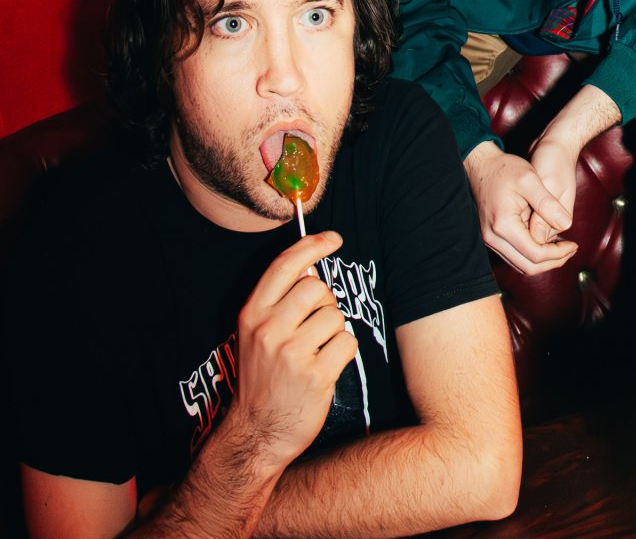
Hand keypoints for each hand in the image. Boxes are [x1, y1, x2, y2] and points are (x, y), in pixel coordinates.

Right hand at [230, 232, 359, 468]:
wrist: (257, 433)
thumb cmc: (263, 380)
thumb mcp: (255, 336)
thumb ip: (279, 303)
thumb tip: (313, 267)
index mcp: (252, 315)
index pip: (284, 266)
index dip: (311, 246)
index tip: (333, 238)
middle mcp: (268, 330)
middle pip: (318, 288)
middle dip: (325, 303)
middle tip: (316, 326)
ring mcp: (291, 353)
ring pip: (336, 316)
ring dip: (334, 332)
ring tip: (316, 353)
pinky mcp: (315, 374)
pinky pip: (347, 342)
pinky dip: (343, 352)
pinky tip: (325, 367)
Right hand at [464, 141, 578, 275]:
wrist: (482, 164)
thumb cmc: (506, 169)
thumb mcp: (530, 179)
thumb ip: (547, 203)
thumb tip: (566, 225)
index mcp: (503, 225)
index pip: (536, 254)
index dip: (558, 254)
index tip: (574, 245)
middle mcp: (492, 237)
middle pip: (528, 266)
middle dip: (553, 261)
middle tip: (571, 250)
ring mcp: (489, 239)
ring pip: (520, 264)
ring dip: (543, 261)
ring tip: (562, 248)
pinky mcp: (491, 237)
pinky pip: (514, 256)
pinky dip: (532, 254)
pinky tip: (546, 243)